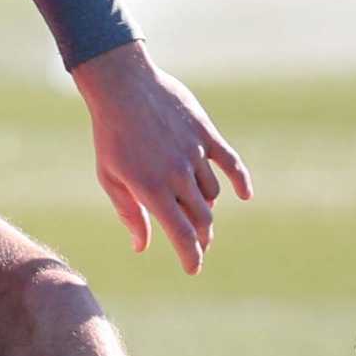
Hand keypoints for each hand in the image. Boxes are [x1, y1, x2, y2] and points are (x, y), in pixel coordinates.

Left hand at [71, 41, 250, 273]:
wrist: (123, 85)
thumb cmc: (110, 134)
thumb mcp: (110, 178)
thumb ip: (129, 213)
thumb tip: (142, 246)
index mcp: (152, 190)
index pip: (182, 235)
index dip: (191, 257)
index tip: (193, 269)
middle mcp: (177, 175)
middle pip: (202, 218)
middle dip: (202, 237)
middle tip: (198, 243)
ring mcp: (195, 153)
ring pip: (212, 193)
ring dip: (207, 206)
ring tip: (196, 208)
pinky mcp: (206, 133)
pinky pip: (231, 162)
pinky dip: (240, 180)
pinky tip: (245, 195)